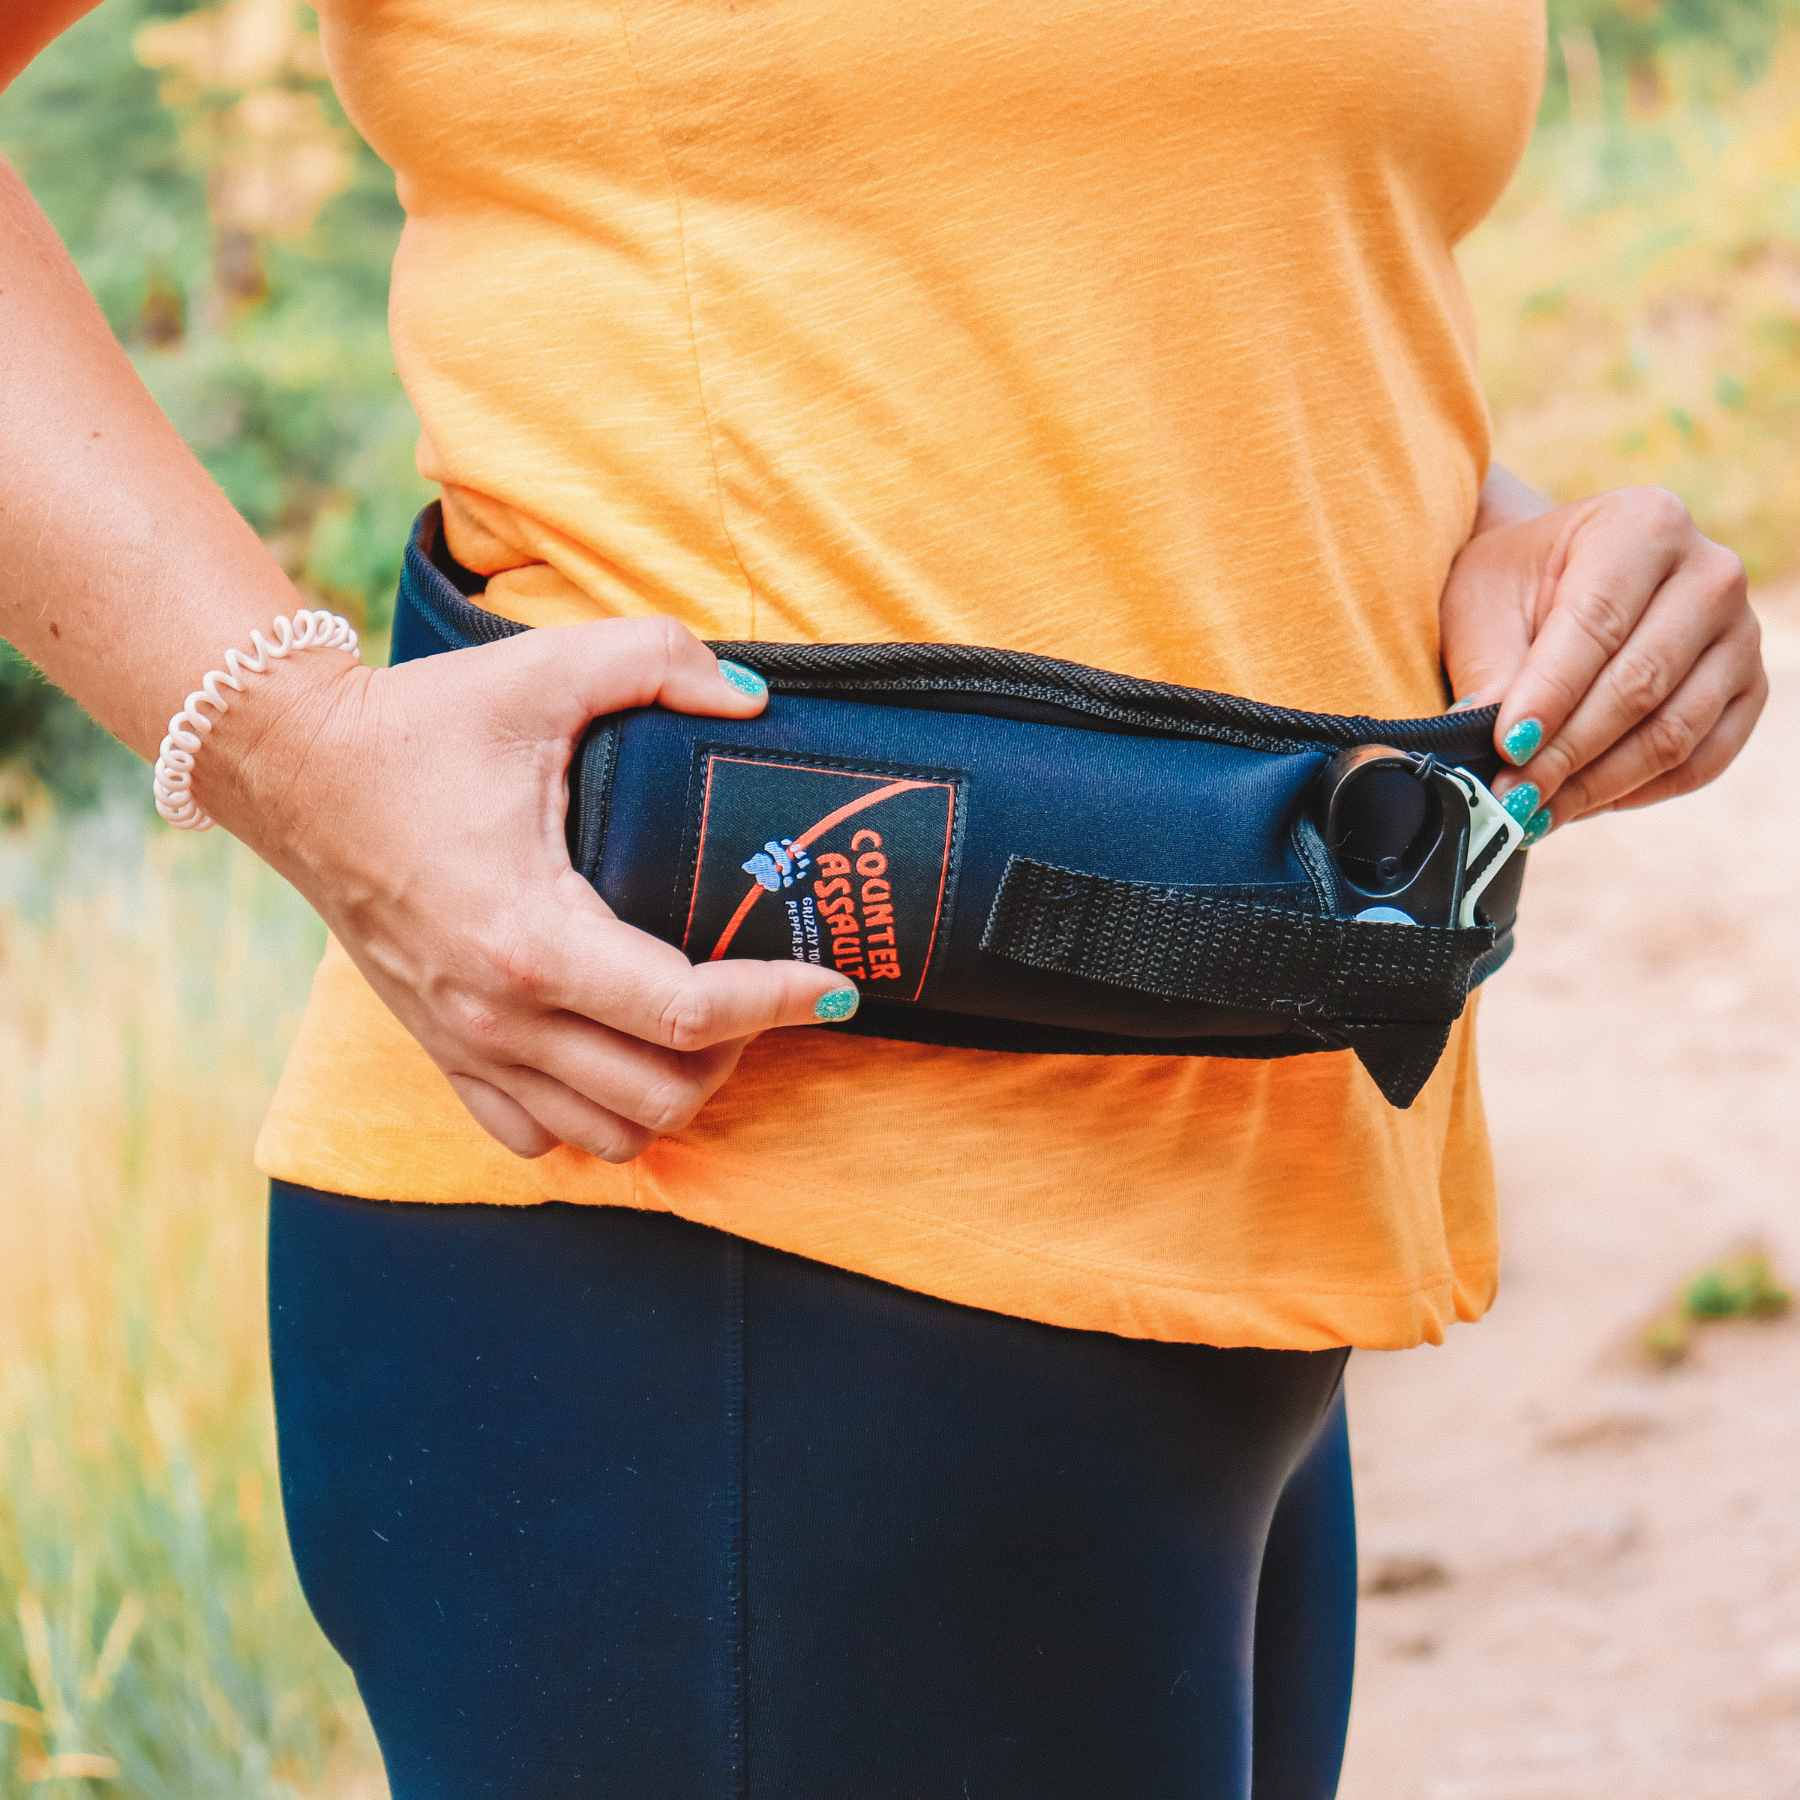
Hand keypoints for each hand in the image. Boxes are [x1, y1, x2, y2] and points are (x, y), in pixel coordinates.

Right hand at [210, 618, 858, 1161]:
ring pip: (608, 1136)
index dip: (782, 1002)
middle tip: (771, 988)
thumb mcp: (541, 670)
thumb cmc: (418, 725)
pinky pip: (537, 1138)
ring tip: (709, 1027)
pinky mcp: (444, 1053)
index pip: (689, 1012)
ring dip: (676, 1093)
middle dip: (741, 1051)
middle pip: (663, 1094)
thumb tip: (754, 703)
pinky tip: (625, 1054)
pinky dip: (598, 1117)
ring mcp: (468, 1046)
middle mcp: (499, 1014)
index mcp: (532, 934)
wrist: (293, 770)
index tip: (838, 985)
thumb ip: (658, 661)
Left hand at [1439, 485, 1767, 838]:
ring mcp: (1739, 635)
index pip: (1598, 624)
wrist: (1557, 579)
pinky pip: (1702, 761)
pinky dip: (1636, 792)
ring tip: (1533, 811)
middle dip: (1567, 752)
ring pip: (1674, 732)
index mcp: (1644, 526)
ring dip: (1597, 784)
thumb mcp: (1483, 607)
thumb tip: (1499, 749)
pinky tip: (1578, 803)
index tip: (1507, 748)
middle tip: (1510, 796)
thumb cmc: (1514, 585)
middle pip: (1640, 684)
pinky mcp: (1747, 690)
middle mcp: (1711, 574)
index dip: (1551, 695)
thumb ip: (1491, 672)